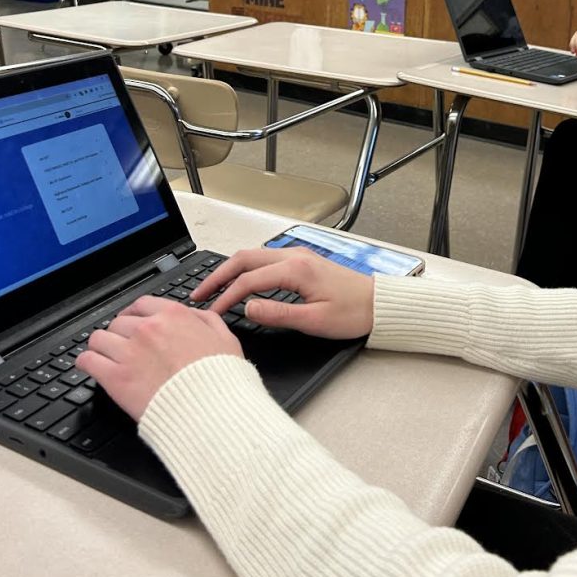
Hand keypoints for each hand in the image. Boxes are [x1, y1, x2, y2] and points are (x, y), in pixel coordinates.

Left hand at [76, 297, 242, 420]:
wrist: (210, 409)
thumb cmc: (220, 378)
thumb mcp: (226, 338)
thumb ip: (207, 321)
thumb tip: (196, 315)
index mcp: (173, 316)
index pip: (141, 305)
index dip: (134, 314)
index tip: (132, 322)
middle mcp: (147, 329)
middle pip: (119, 322)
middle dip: (120, 333)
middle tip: (121, 345)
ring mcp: (129, 352)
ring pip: (99, 339)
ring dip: (100, 346)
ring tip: (102, 355)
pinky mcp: (116, 378)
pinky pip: (88, 361)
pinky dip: (86, 362)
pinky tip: (89, 366)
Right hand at [190, 247, 374, 339]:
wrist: (379, 304)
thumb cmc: (353, 313)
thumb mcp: (314, 321)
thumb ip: (278, 313)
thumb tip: (247, 308)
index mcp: (295, 269)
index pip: (248, 281)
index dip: (225, 297)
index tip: (211, 312)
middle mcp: (293, 256)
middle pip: (244, 259)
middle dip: (218, 275)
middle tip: (198, 294)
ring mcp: (297, 256)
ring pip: (253, 256)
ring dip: (230, 270)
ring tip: (212, 288)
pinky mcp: (301, 261)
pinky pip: (264, 259)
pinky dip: (245, 268)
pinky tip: (238, 281)